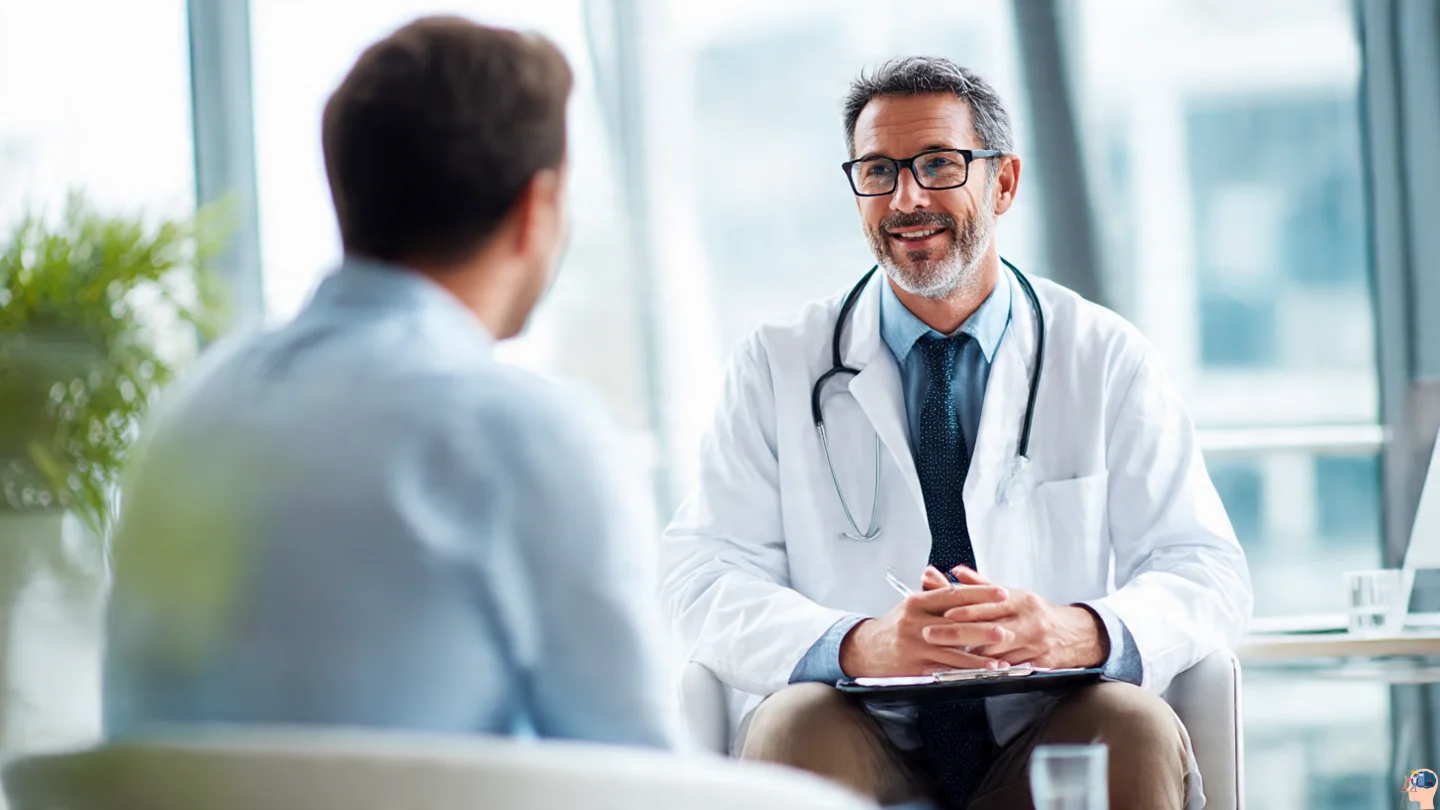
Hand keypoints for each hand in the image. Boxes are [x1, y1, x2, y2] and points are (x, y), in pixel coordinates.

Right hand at [839, 574, 1012, 677]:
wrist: (865, 649)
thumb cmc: (896, 625)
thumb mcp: (912, 605)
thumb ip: (937, 595)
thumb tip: (965, 583)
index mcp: (916, 602)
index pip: (952, 595)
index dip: (978, 594)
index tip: (1001, 593)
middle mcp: (915, 624)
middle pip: (954, 626)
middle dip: (983, 629)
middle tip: (1007, 630)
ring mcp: (915, 647)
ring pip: (952, 652)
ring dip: (979, 657)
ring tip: (1002, 659)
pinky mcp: (915, 668)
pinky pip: (945, 670)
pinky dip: (967, 672)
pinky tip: (983, 673)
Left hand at [932, 567, 1108, 668]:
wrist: (1075, 634)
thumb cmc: (1036, 613)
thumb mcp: (1013, 594)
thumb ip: (982, 585)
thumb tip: (956, 571)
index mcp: (1022, 601)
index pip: (991, 604)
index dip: (967, 609)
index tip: (944, 613)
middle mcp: (1029, 623)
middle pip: (990, 630)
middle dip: (958, 634)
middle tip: (931, 635)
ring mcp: (1034, 647)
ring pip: (997, 654)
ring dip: (967, 657)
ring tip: (941, 655)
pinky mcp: (1038, 667)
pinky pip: (1008, 671)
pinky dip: (987, 673)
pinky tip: (967, 674)